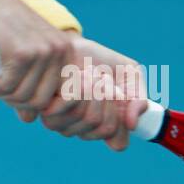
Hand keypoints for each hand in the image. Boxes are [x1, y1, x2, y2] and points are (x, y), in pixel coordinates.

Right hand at [0, 0, 78, 121]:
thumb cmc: (0, 26)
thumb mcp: (22, 55)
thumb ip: (28, 85)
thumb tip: (29, 119)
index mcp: (66, 51)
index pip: (59, 98)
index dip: (36, 104)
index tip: (16, 95)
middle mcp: (59, 51)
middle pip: (41, 101)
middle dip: (16, 102)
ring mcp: (42, 51)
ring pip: (24, 96)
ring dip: (2, 96)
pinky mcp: (21, 52)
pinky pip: (8, 87)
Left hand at [16, 36, 148, 150]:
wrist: (71, 45)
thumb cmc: (101, 61)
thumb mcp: (130, 75)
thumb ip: (138, 100)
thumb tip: (132, 125)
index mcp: (103, 127)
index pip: (116, 139)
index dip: (118, 111)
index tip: (116, 88)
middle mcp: (82, 130)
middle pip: (101, 125)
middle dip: (105, 94)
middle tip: (100, 77)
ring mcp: (63, 123)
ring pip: (84, 117)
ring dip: (90, 88)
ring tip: (86, 73)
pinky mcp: (45, 110)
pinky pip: (64, 107)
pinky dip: (74, 85)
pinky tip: (72, 75)